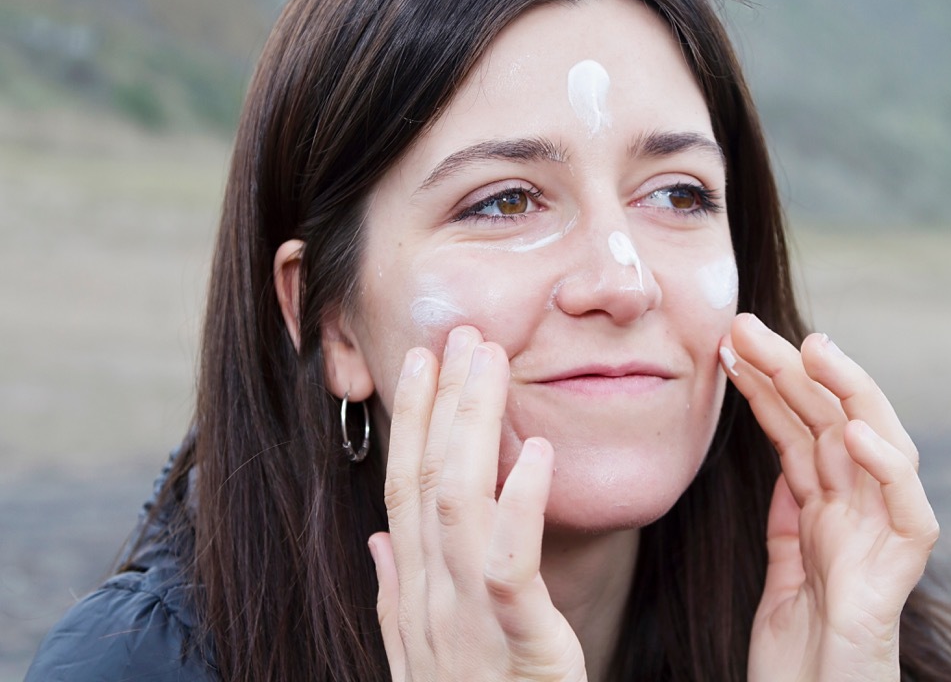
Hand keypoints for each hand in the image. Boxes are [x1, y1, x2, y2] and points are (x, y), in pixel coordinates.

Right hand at [368, 325, 586, 680]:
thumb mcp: (426, 658)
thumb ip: (399, 596)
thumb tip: (380, 539)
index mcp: (415, 596)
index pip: (402, 490)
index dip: (409, 421)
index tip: (420, 360)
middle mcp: (430, 600)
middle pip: (424, 481)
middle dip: (439, 402)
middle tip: (458, 334)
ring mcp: (466, 622)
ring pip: (457, 505)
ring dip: (470, 427)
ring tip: (488, 363)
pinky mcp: (518, 645)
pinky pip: (510, 567)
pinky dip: (520, 507)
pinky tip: (536, 454)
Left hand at [723, 314, 938, 681]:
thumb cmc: (802, 662)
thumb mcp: (784, 578)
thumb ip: (791, 522)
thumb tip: (788, 463)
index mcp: (829, 516)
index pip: (800, 434)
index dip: (768, 388)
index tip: (730, 347)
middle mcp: (859, 519)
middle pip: (831, 426)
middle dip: (792, 370)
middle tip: (744, 325)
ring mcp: (881, 544)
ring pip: (876, 450)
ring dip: (847, 395)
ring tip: (812, 347)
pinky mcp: (898, 580)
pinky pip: (908, 516)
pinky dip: (889, 470)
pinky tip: (859, 431)